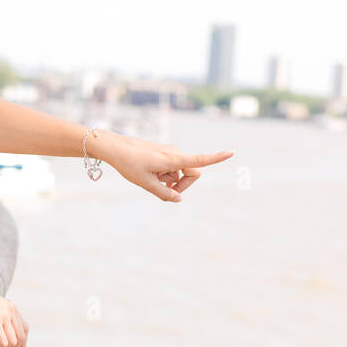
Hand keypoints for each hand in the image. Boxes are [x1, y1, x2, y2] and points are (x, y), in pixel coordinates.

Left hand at [93, 132, 233, 202]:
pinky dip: (165, 175)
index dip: (216, 158)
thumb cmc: (130, 164)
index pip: (199, 160)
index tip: (231, 152)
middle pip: (192, 173)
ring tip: (151, 179)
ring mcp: (169, 152)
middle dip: (182, 185)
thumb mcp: (146, 184)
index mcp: (173, 160)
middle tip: (166, 191)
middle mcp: (175, 153)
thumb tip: (179, 199)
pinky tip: (150, 175)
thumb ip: (165, 194)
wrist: (115, 148)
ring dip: (169, 180)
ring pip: (179, 172)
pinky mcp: (164, 152)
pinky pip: (171, 168)